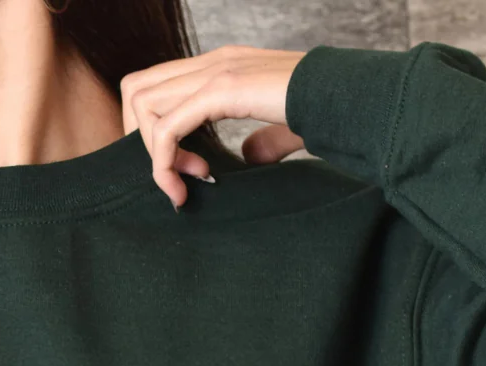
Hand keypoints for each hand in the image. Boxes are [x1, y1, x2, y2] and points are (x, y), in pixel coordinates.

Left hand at [120, 44, 308, 208]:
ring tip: (188, 182)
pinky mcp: (220, 89)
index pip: (155, 88)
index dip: (156, 132)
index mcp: (220, 67)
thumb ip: (263, 139)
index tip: (190, 168)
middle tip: (175, 175)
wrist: (350, 97)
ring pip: (143, 106)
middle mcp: (210, 62)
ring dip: (155, 155)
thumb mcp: (282, 128)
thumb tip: (249, 155)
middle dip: (140, 141)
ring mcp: (214, 71)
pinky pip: (167, 129)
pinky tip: (191, 183)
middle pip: (135, 90)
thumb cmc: (323, 113)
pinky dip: (165, 163)